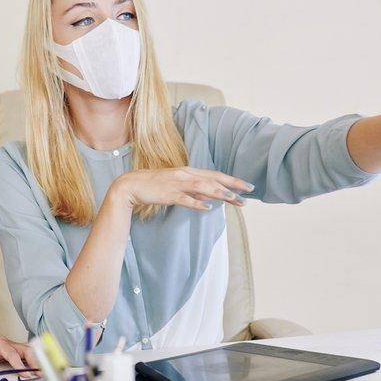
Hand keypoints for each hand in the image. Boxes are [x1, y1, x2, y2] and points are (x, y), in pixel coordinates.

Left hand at [0, 334, 38, 376]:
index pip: (12, 353)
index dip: (20, 364)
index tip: (26, 374)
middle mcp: (7, 344)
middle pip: (26, 349)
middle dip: (35, 360)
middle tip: (41, 374)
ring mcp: (11, 348)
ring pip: (28, 352)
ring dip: (36, 361)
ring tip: (43, 374)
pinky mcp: (12, 353)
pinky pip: (25, 357)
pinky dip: (33, 363)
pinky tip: (37, 372)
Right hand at [110, 166, 254, 210]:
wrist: (131, 185)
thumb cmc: (155, 186)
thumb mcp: (178, 187)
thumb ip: (195, 191)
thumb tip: (211, 198)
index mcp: (189, 172)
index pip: (215, 175)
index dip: (232, 180)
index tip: (247, 187)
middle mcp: (185, 174)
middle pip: (213, 179)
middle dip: (232, 185)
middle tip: (249, 191)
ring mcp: (176, 183)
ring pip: (202, 187)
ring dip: (219, 193)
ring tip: (233, 199)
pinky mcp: (167, 194)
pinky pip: (184, 199)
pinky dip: (196, 203)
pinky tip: (207, 208)